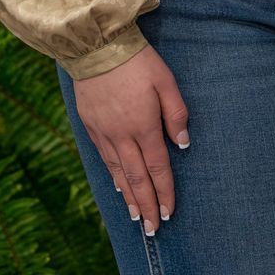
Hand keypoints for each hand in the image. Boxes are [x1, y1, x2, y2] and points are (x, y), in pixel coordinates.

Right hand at [71, 44, 189, 236]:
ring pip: (117, 173)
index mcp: (143, 125)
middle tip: (151, 228)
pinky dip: (112, 177)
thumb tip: (182, 144)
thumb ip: (177, 114)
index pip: (157, 167)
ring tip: (135, 215)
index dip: (164, 191)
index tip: (168, 212)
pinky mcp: (91, 126)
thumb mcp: (166, 81)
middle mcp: (122, 135)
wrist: (96, 47)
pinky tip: (118, 186)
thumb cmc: (138, 62)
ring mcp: (104, 132)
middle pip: (136, 178)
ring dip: (128, 196)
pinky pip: (104, 158)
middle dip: (145, 204)